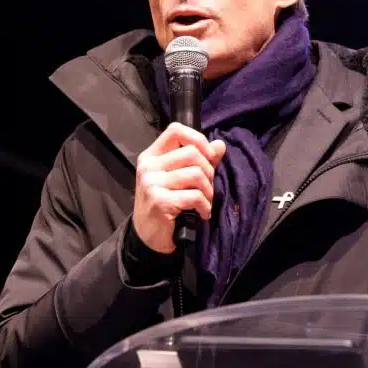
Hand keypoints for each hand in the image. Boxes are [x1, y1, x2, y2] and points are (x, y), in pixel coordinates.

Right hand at [133, 122, 226, 253]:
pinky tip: (202, 213)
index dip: (198, 139)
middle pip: (192, 153)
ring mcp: (152, 183)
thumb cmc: (165, 205)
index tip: (208, 156)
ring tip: (205, 201)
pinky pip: (195, 196)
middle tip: (207, 188)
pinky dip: (205, 206)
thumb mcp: (179, 179)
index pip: (176, 130)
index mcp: (152, 156)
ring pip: (196, 174)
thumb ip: (200, 160)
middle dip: (208, 171)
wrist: (148, 237)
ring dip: (208, 191)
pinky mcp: (159, 201)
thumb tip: (220, 145)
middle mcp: (148, 166)